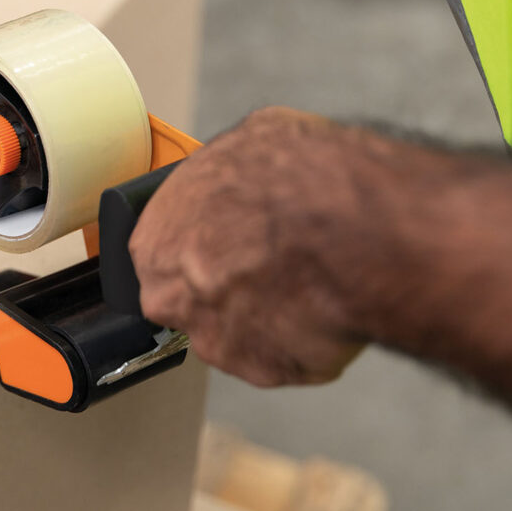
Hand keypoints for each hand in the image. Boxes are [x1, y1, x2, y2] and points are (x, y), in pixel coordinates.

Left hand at [130, 107, 377, 386]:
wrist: (356, 229)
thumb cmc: (301, 179)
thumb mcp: (250, 140)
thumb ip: (225, 175)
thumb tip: (240, 175)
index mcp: (155, 238)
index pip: (162, 252)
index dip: (203, 246)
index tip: (231, 243)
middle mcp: (171, 295)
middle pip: (190, 298)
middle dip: (228, 286)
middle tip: (273, 265)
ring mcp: (215, 338)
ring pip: (237, 332)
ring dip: (268, 315)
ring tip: (310, 282)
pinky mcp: (262, 370)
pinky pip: (283, 357)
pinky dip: (305, 339)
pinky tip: (327, 306)